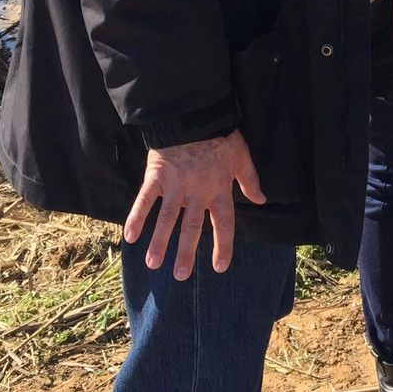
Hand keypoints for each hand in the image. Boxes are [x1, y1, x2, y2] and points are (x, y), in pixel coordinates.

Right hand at [123, 129, 264, 279]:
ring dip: (159, 242)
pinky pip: (145, 200)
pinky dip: (136, 217)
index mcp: (219, 189)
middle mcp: (197, 192)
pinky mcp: (156, 176)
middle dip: (186, 253)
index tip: (220, 267)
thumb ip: (250, 180)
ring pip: (167, 219)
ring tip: (153, 264)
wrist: (193, 115)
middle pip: (192, 228)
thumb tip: (262, 199)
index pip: (223, 223)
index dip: (223, 245)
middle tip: (181, 276)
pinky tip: (129, 237)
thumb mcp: (242, 156)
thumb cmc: (220, 135)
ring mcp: (175, 186)